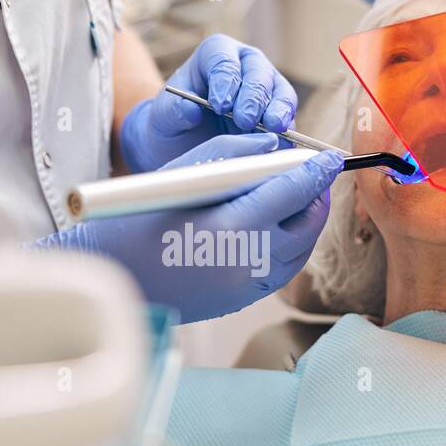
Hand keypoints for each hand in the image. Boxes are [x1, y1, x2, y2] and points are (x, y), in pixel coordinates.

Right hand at [34, 135, 343, 322]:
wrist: (116, 275)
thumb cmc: (139, 218)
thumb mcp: (183, 173)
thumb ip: (233, 154)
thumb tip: (273, 146)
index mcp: (235, 225)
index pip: (294, 191)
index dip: (317, 172)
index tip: (330, 159)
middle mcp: (251, 261)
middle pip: (307, 223)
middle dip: (315, 196)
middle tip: (312, 175)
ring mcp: (250, 285)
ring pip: (300, 248)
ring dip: (304, 221)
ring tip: (296, 197)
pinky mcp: (244, 299)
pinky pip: (282, 268)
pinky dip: (288, 244)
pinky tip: (275, 226)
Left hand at [118, 35, 296, 174]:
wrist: (185, 144)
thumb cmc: (174, 121)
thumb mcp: (163, 116)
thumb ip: (173, 110)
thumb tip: (191, 110)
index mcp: (217, 54)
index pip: (224, 60)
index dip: (225, 80)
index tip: (219, 105)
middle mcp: (246, 65)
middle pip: (258, 73)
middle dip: (253, 97)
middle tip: (245, 120)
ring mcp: (267, 89)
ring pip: (281, 93)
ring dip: (279, 111)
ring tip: (273, 129)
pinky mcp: (279, 114)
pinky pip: (289, 120)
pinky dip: (287, 133)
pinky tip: (282, 145)